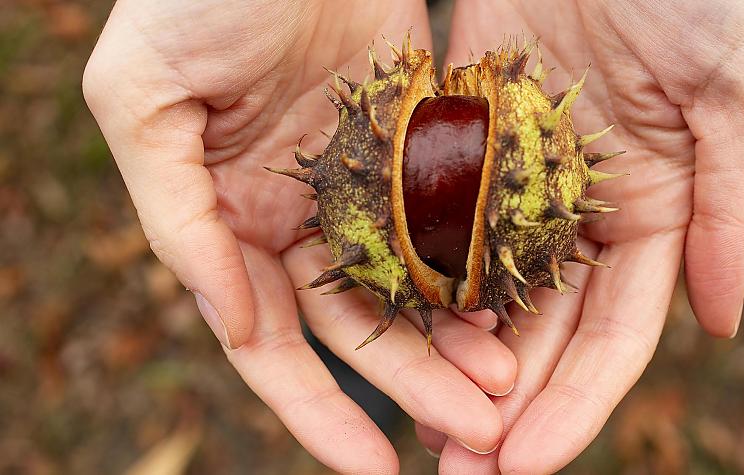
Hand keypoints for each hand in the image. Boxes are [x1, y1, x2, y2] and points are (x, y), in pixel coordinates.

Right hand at [83, 1, 517, 471]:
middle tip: (480, 433)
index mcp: (229, 218)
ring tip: (508, 388)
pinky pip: (451, 215)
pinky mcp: (415, 139)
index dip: (317, 410)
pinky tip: (518, 302)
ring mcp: (362, 181)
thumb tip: (228, 322)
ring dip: (457, 338)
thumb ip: (176, 215)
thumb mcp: (143, 98)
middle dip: (415, 385)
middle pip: (360, 324)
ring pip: (415, 281)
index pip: (272, 340)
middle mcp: (299, 214)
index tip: (371, 471)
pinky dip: (479, 262)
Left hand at [418, 1, 743, 472]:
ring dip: (450, 363)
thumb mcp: (736, 90)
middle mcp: (580, 211)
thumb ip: (730, 210)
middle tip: (461, 474)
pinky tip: (386, 330)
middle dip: (502, 408)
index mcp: (654, 213)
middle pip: (539, 332)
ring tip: (415, 429)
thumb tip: (724, 324)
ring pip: (481, 290)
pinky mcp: (459, 140)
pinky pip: (432, 219)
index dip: (575, 406)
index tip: (527, 464)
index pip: (613, 336)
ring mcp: (515, 180)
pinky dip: (414, 277)